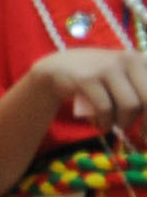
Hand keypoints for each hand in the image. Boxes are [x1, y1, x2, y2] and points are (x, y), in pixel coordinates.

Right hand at [32, 47, 146, 133]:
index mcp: (143, 60)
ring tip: (114, 126)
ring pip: (130, 105)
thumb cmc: (99, 79)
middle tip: (143, 136)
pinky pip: (105, 108)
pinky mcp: (87, 78)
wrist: (59, 67)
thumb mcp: (125, 79)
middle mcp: (129, 59)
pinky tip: (100, 125)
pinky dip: (105, 123)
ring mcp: (108, 67)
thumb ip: (143, 93)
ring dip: (124, 123)